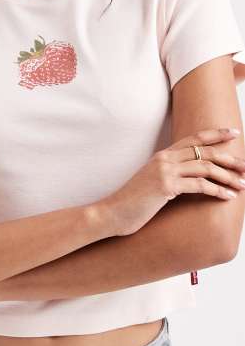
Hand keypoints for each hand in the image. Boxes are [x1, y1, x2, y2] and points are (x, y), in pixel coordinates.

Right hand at [98, 127, 244, 236]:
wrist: (113, 212)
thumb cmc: (134, 201)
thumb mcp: (153, 182)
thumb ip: (170, 175)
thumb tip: (190, 178)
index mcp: (162, 155)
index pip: (194, 139)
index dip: (215, 134)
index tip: (234, 132)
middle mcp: (164, 158)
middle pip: (204, 151)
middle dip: (229, 157)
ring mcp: (165, 171)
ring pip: (205, 167)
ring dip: (228, 177)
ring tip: (242, 185)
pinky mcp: (166, 186)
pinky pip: (199, 185)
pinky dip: (218, 191)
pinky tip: (228, 197)